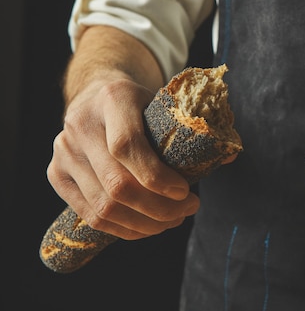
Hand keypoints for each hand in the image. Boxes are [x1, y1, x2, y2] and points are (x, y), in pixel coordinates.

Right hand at [47, 76, 199, 239]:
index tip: (186, 191)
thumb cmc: (141, 104)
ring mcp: (64, 150)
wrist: (98, 93)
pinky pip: (89, 215)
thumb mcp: (166, 104)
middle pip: (117, 184)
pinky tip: (148, 227)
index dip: (158, 177)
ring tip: (173, 221)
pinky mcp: (56, 173)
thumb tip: (231, 155)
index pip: (127, 146)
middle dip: (159, 208)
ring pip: (103, 206)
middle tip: (188, 210)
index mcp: (113, 98)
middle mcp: (81, 123)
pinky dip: (123, 229)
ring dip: (144, 224)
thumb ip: (195, 127)